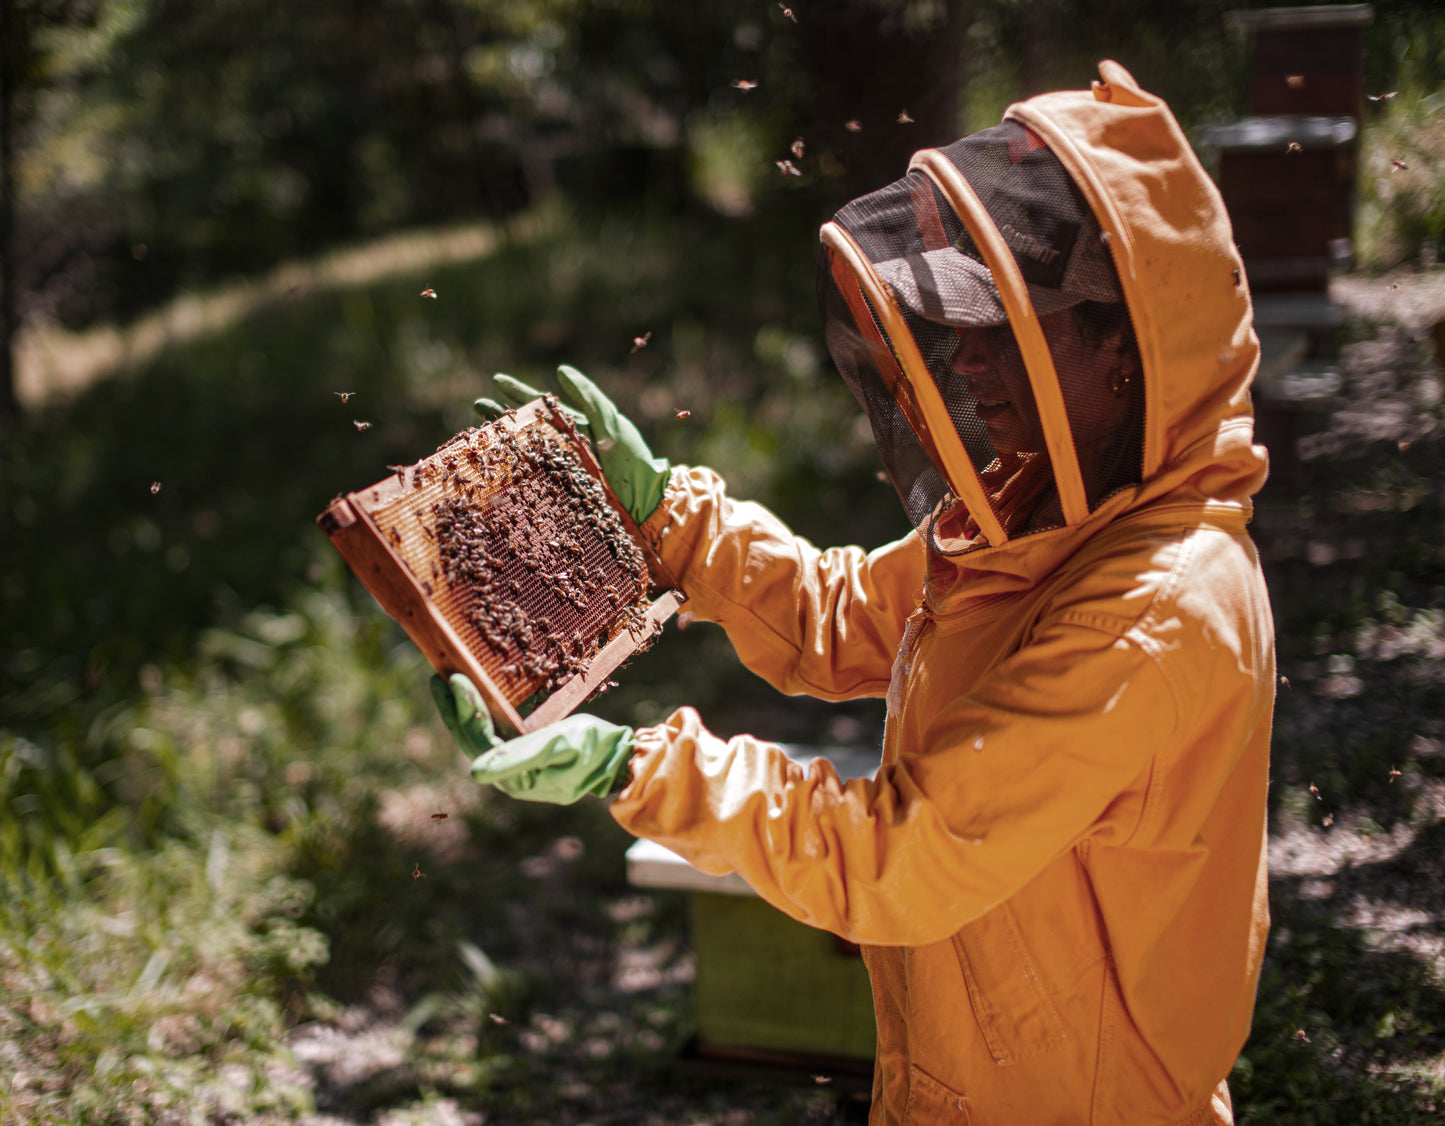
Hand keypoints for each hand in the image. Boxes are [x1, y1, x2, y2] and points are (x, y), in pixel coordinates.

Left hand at [431, 673, 635, 803]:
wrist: (619, 759)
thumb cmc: (593, 749)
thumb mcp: (559, 747)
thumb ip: (518, 758)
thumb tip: (475, 771)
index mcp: (514, 778)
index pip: (478, 740)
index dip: (465, 710)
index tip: (455, 679)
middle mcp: (509, 776)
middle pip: (471, 739)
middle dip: (454, 709)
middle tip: (437, 675)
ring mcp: (516, 767)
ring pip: (480, 736)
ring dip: (463, 710)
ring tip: (447, 683)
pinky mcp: (525, 755)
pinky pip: (495, 733)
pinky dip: (482, 713)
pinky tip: (476, 697)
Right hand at [474, 364, 668, 523]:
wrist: (644, 502)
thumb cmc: (631, 459)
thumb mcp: (612, 423)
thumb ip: (589, 401)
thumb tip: (560, 372)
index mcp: (575, 427)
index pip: (542, 405)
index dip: (520, 394)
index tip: (497, 381)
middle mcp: (562, 446)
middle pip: (525, 427)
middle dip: (500, 415)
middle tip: (476, 404)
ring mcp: (558, 469)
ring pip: (522, 450)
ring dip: (500, 441)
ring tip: (477, 429)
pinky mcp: (557, 490)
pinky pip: (528, 478)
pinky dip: (508, 472)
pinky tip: (491, 468)